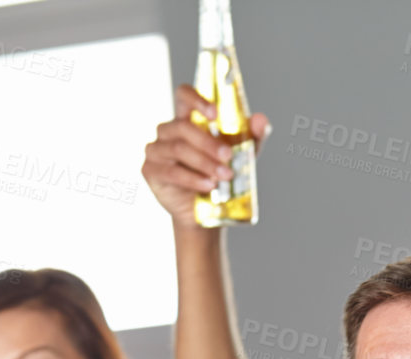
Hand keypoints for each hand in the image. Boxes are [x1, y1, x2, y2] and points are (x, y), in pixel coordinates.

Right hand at [142, 82, 271, 227]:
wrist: (205, 211)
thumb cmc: (220, 175)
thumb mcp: (241, 155)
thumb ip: (251, 136)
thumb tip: (261, 120)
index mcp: (186, 119)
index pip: (183, 95)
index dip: (196, 99)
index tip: (214, 113)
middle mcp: (167, 131)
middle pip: (183, 127)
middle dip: (208, 142)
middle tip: (228, 156)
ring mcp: (155, 150)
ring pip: (178, 149)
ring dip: (204, 162)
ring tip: (224, 175)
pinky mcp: (150, 171)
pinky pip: (171, 172)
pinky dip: (193, 179)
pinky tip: (209, 185)